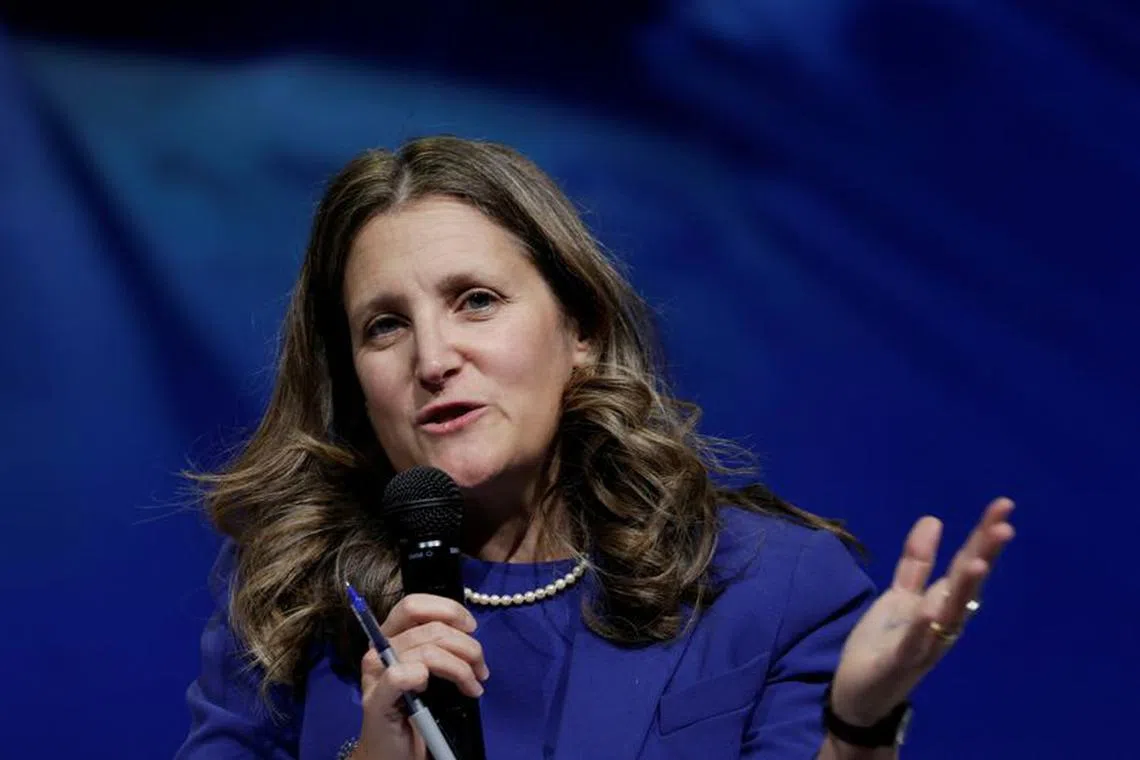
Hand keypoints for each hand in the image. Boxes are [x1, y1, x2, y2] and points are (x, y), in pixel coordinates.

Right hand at [354, 594, 488, 759]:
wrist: (394, 751)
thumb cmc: (415, 709)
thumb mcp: (431, 670)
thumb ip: (440, 646)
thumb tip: (468, 630)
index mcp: (391, 636)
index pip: (415, 604)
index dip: (448, 610)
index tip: (471, 628)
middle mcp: (379, 650)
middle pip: (431, 629)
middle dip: (466, 647)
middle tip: (481, 670)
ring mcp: (375, 676)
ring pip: (427, 653)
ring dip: (460, 669)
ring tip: (473, 686)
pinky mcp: (376, 701)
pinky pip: (400, 676)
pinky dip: (420, 677)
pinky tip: (430, 689)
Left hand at [829, 497, 1015, 725]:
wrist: (862, 695)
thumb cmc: (885, 643)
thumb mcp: (900, 595)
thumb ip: (917, 562)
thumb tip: (934, 519)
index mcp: (943, 604)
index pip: (966, 563)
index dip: (983, 535)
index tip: (1003, 505)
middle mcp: (943, 623)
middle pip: (966, 584)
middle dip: (984, 555)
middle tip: (1005, 525)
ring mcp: (925, 643)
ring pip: (949, 614)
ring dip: (964, 589)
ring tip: (977, 561)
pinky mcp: (900, 661)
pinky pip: (914, 641)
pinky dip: (923, 625)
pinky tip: (930, 607)